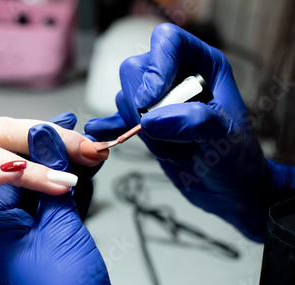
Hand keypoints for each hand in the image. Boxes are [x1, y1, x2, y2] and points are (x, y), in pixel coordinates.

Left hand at [0, 124, 136, 284]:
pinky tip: (81, 181)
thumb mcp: (60, 224)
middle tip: (75, 139)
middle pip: (26, 185)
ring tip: (83, 154)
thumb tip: (44, 140)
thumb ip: (51, 179)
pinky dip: (67, 199)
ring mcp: (23, 246)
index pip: (10, 176)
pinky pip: (51, 216)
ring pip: (41, 199)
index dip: (37, 151)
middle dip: (52, 161)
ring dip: (63, 178)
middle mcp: (3, 239)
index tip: (58, 129)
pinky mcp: (43, 251)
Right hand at [85, 23, 292, 241]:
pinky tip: (102, 135)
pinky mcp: (142, 123)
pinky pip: (114, 118)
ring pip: (125, 97)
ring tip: (172, 151)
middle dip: (144, 108)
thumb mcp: (225, 137)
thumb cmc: (236, 158)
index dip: (155, 68)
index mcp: (202, 65)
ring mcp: (156, 100)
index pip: (168, 42)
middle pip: (136, 70)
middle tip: (167, 134)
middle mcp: (175, 76)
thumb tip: (150, 120)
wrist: (228, 187)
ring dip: (141, 131)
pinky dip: (109, 129)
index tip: (151, 103)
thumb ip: (194, 122)